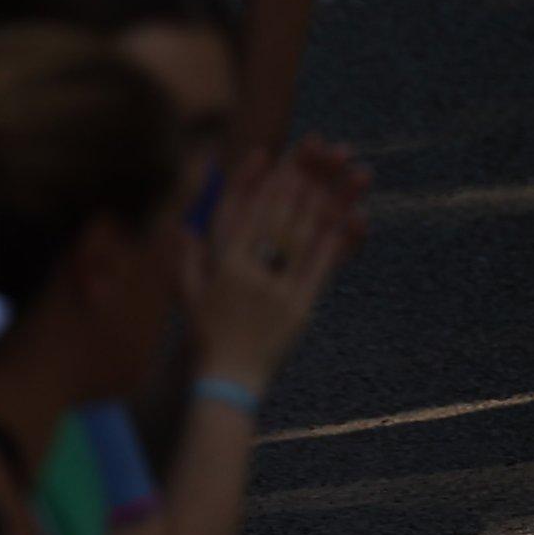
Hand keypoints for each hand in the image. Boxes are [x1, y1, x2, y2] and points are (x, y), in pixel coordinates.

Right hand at [187, 136, 368, 382]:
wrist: (228, 379)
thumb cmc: (207, 337)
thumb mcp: (188, 296)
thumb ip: (187, 259)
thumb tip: (184, 226)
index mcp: (225, 266)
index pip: (247, 214)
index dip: (262, 182)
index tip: (276, 156)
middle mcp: (251, 274)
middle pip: (278, 219)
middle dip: (299, 182)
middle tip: (316, 155)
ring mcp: (277, 291)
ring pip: (302, 238)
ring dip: (322, 202)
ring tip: (336, 177)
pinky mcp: (300, 308)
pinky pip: (320, 268)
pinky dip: (334, 242)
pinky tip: (349, 219)